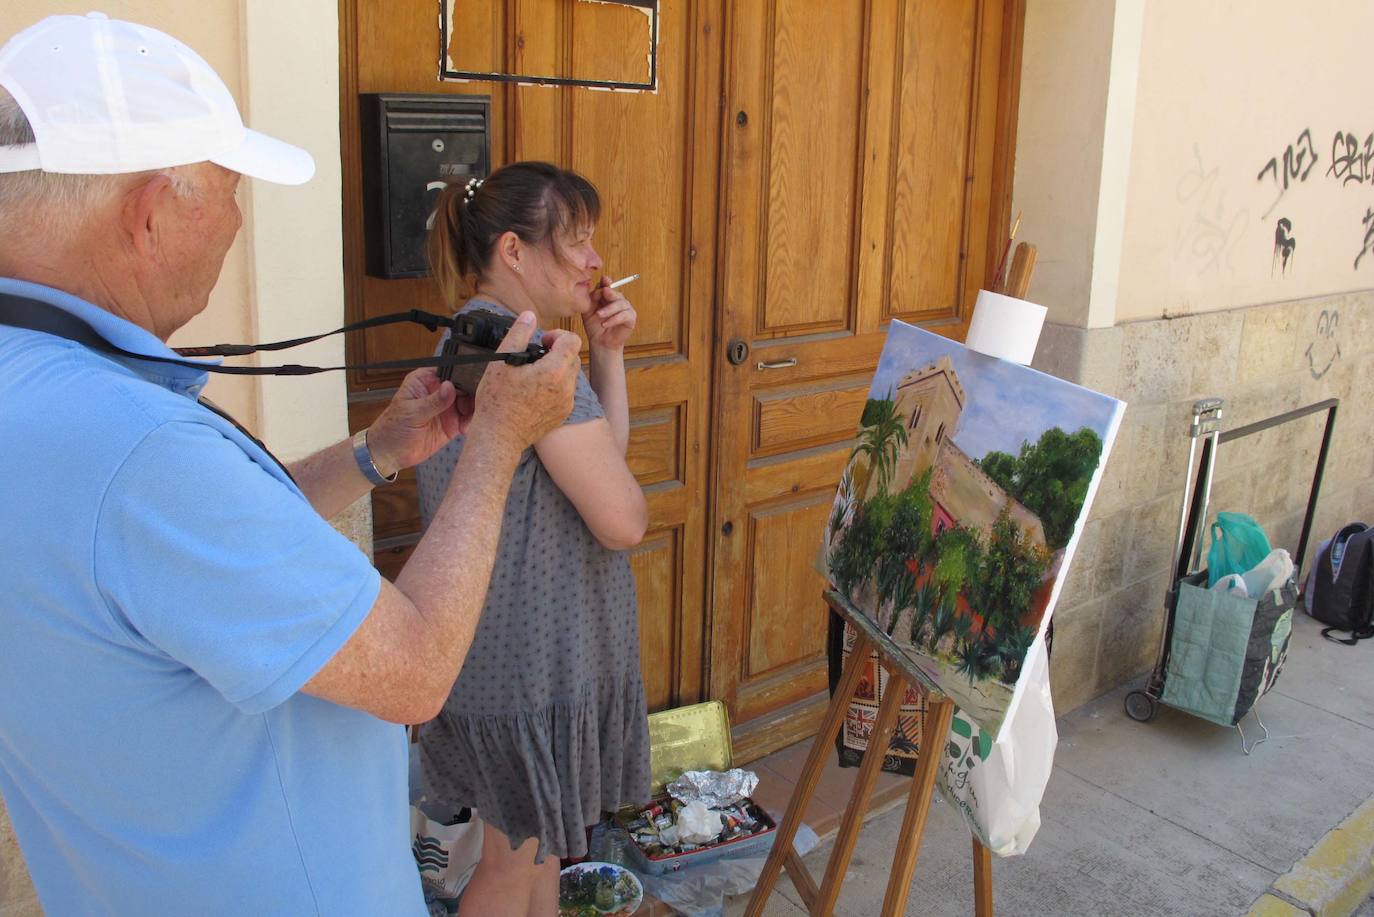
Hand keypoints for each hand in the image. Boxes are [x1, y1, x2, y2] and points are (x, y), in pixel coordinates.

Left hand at [365, 367, 469, 476]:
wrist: (390, 454)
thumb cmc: (393, 429)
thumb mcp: (412, 413)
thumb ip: (433, 401)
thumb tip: (450, 387)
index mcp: (425, 380)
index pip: (449, 371)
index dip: (462, 375)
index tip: (472, 384)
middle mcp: (438, 391)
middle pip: (464, 385)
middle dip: (472, 394)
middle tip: (473, 406)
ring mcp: (447, 407)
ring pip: (469, 402)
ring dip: (474, 410)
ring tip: (467, 421)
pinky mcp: (452, 423)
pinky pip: (468, 419)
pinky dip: (471, 422)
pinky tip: (464, 429)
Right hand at [470, 312, 579, 450]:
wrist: (499, 436)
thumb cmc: (497, 400)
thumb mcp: (502, 361)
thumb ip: (519, 334)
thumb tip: (529, 315)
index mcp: (555, 371)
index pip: (572, 340)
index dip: (557, 335)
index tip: (541, 342)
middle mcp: (567, 387)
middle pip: (573, 357)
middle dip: (558, 352)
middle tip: (535, 357)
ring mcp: (567, 403)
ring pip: (571, 375)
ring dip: (557, 369)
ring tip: (533, 375)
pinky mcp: (563, 414)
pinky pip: (566, 393)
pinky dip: (556, 386)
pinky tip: (534, 392)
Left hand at [584, 276, 636, 351]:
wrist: (600, 342)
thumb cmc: (594, 326)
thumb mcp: (589, 310)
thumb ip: (592, 299)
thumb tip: (598, 289)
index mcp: (608, 297)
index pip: (608, 286)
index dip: (606, 282)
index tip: (603, 279)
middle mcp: (618, 300)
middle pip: (616, 293)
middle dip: (609, 293)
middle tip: (603, 293)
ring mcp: (626, 309)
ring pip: (621, 303)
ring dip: (609, 309)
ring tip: (599, 315)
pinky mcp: (631, 319)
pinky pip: (624, 315)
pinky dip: (614, 319)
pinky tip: (605, 324)